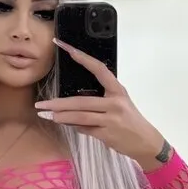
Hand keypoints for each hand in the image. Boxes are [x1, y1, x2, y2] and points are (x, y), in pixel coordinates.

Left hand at [35, 39, 165, 168]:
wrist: (146, 141)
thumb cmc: (130, 120)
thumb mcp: (120, 103)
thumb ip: (102, 98)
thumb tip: (76, 98)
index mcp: (118, 90)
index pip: (98, 69)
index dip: (81, 57)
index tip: (64, 47)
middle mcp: (115, 103)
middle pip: (81, 101)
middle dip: (58, 104)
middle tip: (41, 104)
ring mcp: (111, 119)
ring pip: (80, 116)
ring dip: (61, 117)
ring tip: (46, 115)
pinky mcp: (107, 134)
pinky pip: (85, 128)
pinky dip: (74, 126)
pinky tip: (66, 124)